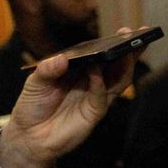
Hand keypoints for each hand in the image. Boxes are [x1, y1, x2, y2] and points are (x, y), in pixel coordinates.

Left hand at [0, 27, 142, 167]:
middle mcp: (93, 81)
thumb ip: (47, 70)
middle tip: (138, 36)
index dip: (114, 43)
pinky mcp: (95, 112)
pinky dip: (101, 83)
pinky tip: (97, 74)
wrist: (29, 136)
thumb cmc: (33, 106)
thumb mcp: (35, 83)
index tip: (126, 31)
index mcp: (81, 70)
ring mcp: (97, 96)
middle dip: (130, 51)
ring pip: (118, 79)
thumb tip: (62, 58)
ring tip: (126, 51)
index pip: (102, 54)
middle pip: (117, 64)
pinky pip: (103, 95)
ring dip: (125, 65)